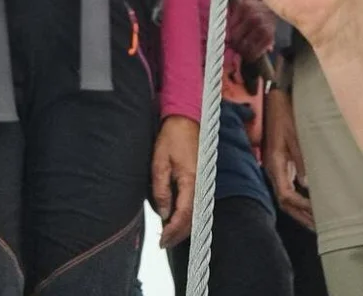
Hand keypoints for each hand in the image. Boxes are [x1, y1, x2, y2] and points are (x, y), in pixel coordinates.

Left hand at [150, 115, 198, 248]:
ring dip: (183, 226)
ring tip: (168, 234)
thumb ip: (161, 189)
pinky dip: (187, 215)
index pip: (184, 214)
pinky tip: (175, 217)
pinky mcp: (200, 179)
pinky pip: (196, 203)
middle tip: (164, 243)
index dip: (173, 230)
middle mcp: (200, 184)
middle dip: (179, 234)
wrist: (186, 119)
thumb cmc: (172, 138)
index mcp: (190, 180)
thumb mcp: (159, 162)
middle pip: (193, 218)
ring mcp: (202, 182)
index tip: (162, 240)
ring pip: (196, 212)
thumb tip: (164, 213)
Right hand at [264, 90, 314, 228]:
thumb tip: (307, 184)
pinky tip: (311, 203)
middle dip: (301, 216)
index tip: (316, 214)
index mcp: (275, 164)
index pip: (286, 195)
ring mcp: (275, 167)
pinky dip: (299, 199)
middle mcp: (273, 169)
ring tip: (317, 222)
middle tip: (319, 229)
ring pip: (286, 197)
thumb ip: (301, 160)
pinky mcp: (280, 164)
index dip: (301, 207)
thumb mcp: (297, 135)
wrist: (275, 99)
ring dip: (300, 211)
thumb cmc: (286, 114)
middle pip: (285, 202)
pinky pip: (288, 188)